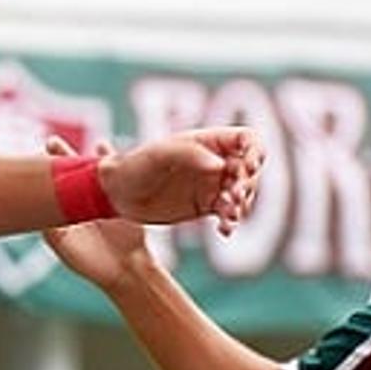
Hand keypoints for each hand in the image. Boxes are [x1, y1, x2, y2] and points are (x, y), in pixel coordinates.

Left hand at [42, 137, 153, 291]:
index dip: (46, 172)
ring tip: (81, 142)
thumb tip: (32, 211)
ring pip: (95, 173)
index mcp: (67, 211)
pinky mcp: (123, 200)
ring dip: (87, 157)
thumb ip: (50, 229)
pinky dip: (111, 162)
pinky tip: (104, 146)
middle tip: (51, 142)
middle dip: (63, 156)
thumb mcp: (64, 245)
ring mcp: (104, 199)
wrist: (126, 272)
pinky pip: (119, 179)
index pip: (55, 186)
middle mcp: (84, 202)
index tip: (36, 157)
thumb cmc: (92, 263)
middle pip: (73, 174)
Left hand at [99, 126, 262, 234]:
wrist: (115, 194)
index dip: (256, 151)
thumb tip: (220, 165)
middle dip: (248, 183)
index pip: (247, 139)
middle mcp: (214, 161)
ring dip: (242, 204)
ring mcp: (212, 184)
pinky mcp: (207, 205)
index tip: (247, 168)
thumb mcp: (157, 156)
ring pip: (244, 193)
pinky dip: (232, 221)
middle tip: (233, 196)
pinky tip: (224, 230)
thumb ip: (189, 155)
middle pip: (251, 169)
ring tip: (228, 215)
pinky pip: (230, 213)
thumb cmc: (133, 166)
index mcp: (206, 141)